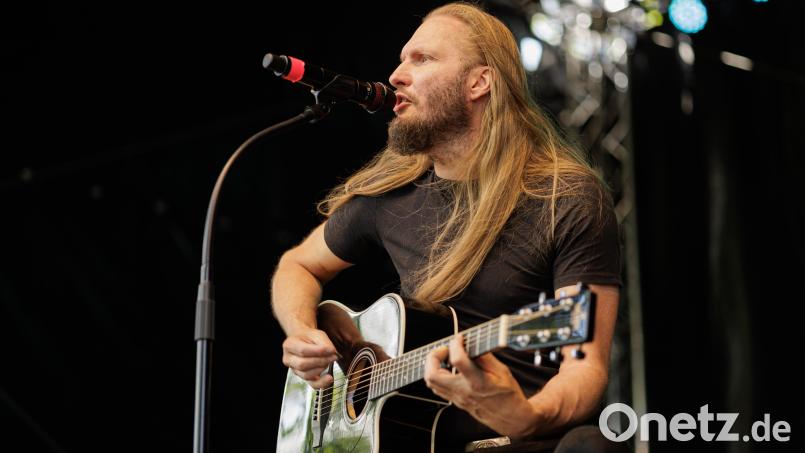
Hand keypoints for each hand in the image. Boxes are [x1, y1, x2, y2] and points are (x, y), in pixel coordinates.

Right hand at [282, 328, 337, 388]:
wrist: (305, 341)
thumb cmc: (309, 338)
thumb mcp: (317, 334)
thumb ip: (324, 343)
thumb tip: (332, 352)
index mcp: (289, 345)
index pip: (303, 350)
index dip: (318, 352)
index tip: (331, 350)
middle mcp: (288, 359)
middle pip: (303, 364)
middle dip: (321, 361)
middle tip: (333, 356)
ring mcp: (294, 370)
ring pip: (307, 375)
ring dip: (321, 369)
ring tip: (329, 361)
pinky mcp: (302, 377)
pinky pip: (311, 384)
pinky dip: (321, 382)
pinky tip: (329, 378)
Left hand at [423, 334, 538, 437]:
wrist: (510, 418)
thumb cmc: (508, 395)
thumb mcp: (502, 371)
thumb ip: (484, 356)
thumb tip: (470, 344)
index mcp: (478, 382)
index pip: (458, 360)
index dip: (455, 344)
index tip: (460, 338)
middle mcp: (463, 391)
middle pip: (432, 375)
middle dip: (433, 357)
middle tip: (445, 349)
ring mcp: (457, 398)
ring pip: (431, 382)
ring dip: (433, 365)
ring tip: (446, 356)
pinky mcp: (455, 401)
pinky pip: (437, 388)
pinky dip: (436, 374)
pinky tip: (447, 367)